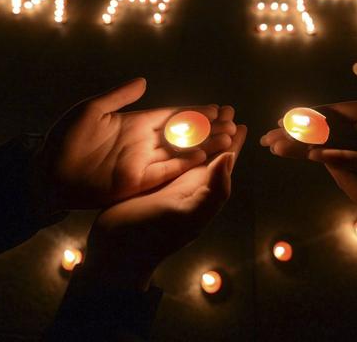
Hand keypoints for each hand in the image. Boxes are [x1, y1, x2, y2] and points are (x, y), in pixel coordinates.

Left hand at [30, 78, 236, 215]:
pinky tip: (204, 157)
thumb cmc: (65, 139)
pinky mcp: (137, 182)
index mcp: (136, 123)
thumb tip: (143, 81)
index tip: (218, 108)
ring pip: (180, 153)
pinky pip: (166, 172)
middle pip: (182, 135)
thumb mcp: (91, 110)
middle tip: (232, 123)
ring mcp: (142, 163)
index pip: (172, 115)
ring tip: (228, 139)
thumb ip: (119, 96)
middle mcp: (144, 143)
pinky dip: (184, 165)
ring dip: (204, 147)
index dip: (194, 112)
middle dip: (207, 129)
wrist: (48, 172)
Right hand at [83, 126, 247, 289]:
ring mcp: (169, 182)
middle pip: (210, 153)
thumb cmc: (153, 234)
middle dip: (219, 132)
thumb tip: (230, 157)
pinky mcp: (149, 178)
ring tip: (205, 112)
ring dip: (199, 133)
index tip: (240, 123)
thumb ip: (213, 189)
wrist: (116, 248)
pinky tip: (170, 129)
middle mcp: (189, 185)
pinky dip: (173, 140)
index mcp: (203, 191)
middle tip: (226, 109)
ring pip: (189, 151)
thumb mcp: (187, 214)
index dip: (233, 144)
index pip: (223, 164)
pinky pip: (167, 154)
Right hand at [261, 63, 356, 210]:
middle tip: (267, 141)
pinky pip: (347, 164)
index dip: (307, 116)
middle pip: (323, 133)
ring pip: (329, 148)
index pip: (332, 113)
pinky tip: (312, 158)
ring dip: (303, 149)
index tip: (284, 120)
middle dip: (295, 136)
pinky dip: (328, 160)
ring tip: (277, 150)